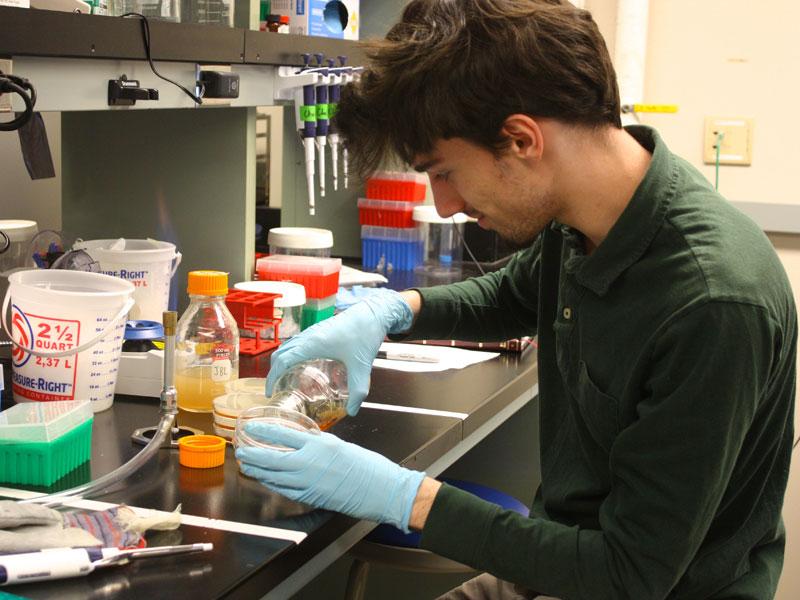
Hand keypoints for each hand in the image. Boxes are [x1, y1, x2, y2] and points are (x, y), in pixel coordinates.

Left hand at [235, 422, 425, 531]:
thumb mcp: (339, 445)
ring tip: (246, 466)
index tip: (252, 429)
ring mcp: (308, 482)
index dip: (265, 431)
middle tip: (240, 450)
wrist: (379, 488)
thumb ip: (318, 443)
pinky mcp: (310, 497)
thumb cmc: (365, 466)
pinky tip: (265, 480)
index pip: (284, 435)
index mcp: (319, 444)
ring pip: (274, 476)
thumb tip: (302, 440)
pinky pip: (284, 490)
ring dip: (257, 471)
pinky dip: (271, 484)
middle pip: (273, 457)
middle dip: (253, 454)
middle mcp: (310, 462)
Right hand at [266, 288, 413, 414]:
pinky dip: (291, 354)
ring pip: (287, 346)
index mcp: (313, 344)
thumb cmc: (366, 334)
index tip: (270, 392)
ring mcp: (313, 331)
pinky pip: (297, 342)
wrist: (374, 313)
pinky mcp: (319, 330)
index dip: (272, 377)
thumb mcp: (362, 367)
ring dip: (281, 361)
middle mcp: (309, 336)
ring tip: (285, 379)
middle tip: (276, 389)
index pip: (282, 360)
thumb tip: (352, 411)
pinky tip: (303, 366)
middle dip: (273, 371)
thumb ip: (358, 391)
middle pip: (280, 353)